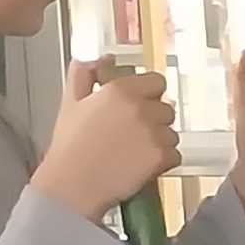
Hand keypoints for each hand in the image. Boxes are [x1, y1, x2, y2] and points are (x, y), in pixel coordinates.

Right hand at [35, 60, 180, 220]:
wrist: (73, 184)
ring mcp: (155, 133)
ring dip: (159, 140)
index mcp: (121, 91)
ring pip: (171, 132)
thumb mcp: (71, 102)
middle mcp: (142, 109)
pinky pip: (174, 154)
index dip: (148, 93)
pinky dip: (163, 160)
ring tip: (133, 151)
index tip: (138, 104)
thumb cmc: (69, 145)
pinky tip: (141, 164)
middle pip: (166, 107)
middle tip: (132, 133)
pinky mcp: (163, 157)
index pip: (156, 81)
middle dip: (154, 118)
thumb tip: (101, 60)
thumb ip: (84, 75)